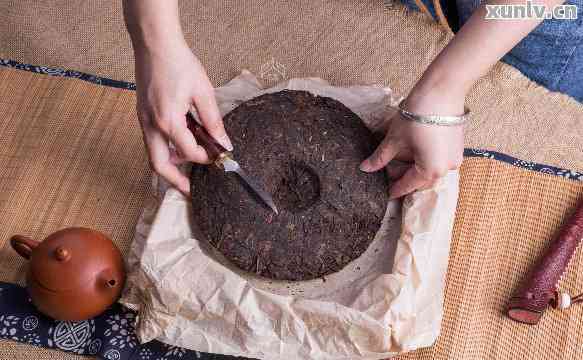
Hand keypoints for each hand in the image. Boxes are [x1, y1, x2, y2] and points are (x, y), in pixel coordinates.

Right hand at [133, 42, 231, 194]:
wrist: (155, 44)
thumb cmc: (179, 63)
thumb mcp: (203, 92)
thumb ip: (214, 121)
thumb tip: (224, 143)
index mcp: (168, 121)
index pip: (189, 153)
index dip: (207, 159)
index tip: (220, 158)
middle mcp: (151, 125)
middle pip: (159, 165)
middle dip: (176, 182)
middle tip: (192, 191)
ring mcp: (143, 120)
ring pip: (153, 154)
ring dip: (171, 164)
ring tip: (192, 164)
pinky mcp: (142, 115)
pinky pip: (152, 141)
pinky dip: (166, 149)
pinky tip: (183, 144)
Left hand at [359, 91, 463, 199]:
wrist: (442, 90)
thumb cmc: (417, 116)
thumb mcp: (395, 139)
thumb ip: (381, 157)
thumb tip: (365, 168)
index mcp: (430, 171)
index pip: (408, 185)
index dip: (394, 189)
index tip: (385, 193)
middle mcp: (447, 169)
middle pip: (421, 181)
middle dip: (403, 177)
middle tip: (386, 171)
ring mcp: (454, 157)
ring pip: (430, 169)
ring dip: (412, 166)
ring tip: (396, 157)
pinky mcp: (457, 145)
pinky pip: (438, 159)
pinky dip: (423, 158)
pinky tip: (411, 149)